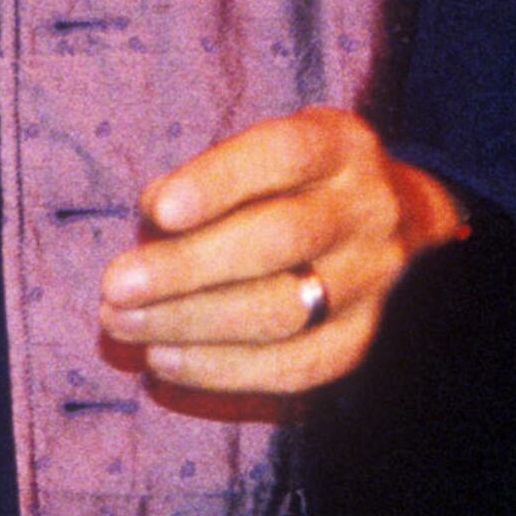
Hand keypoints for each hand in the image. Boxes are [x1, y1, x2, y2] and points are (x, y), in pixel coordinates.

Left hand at [96, 109, 471, 398]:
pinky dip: (221, 368)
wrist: (401, 230)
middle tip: (114, 286)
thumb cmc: (298, 185)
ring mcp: (377, 280)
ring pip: (282, 311)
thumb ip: (212, 173)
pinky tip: (163, 359)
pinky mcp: (366, 342)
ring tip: (122, 324)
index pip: (282, 155)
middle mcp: (368, 210)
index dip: (218, 182)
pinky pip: (294, 367)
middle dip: (186, 267)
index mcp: (339, 146)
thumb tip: (153, 212)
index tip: (157, 210)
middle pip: (278, 240)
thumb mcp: (265, 154)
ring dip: (190, 323)